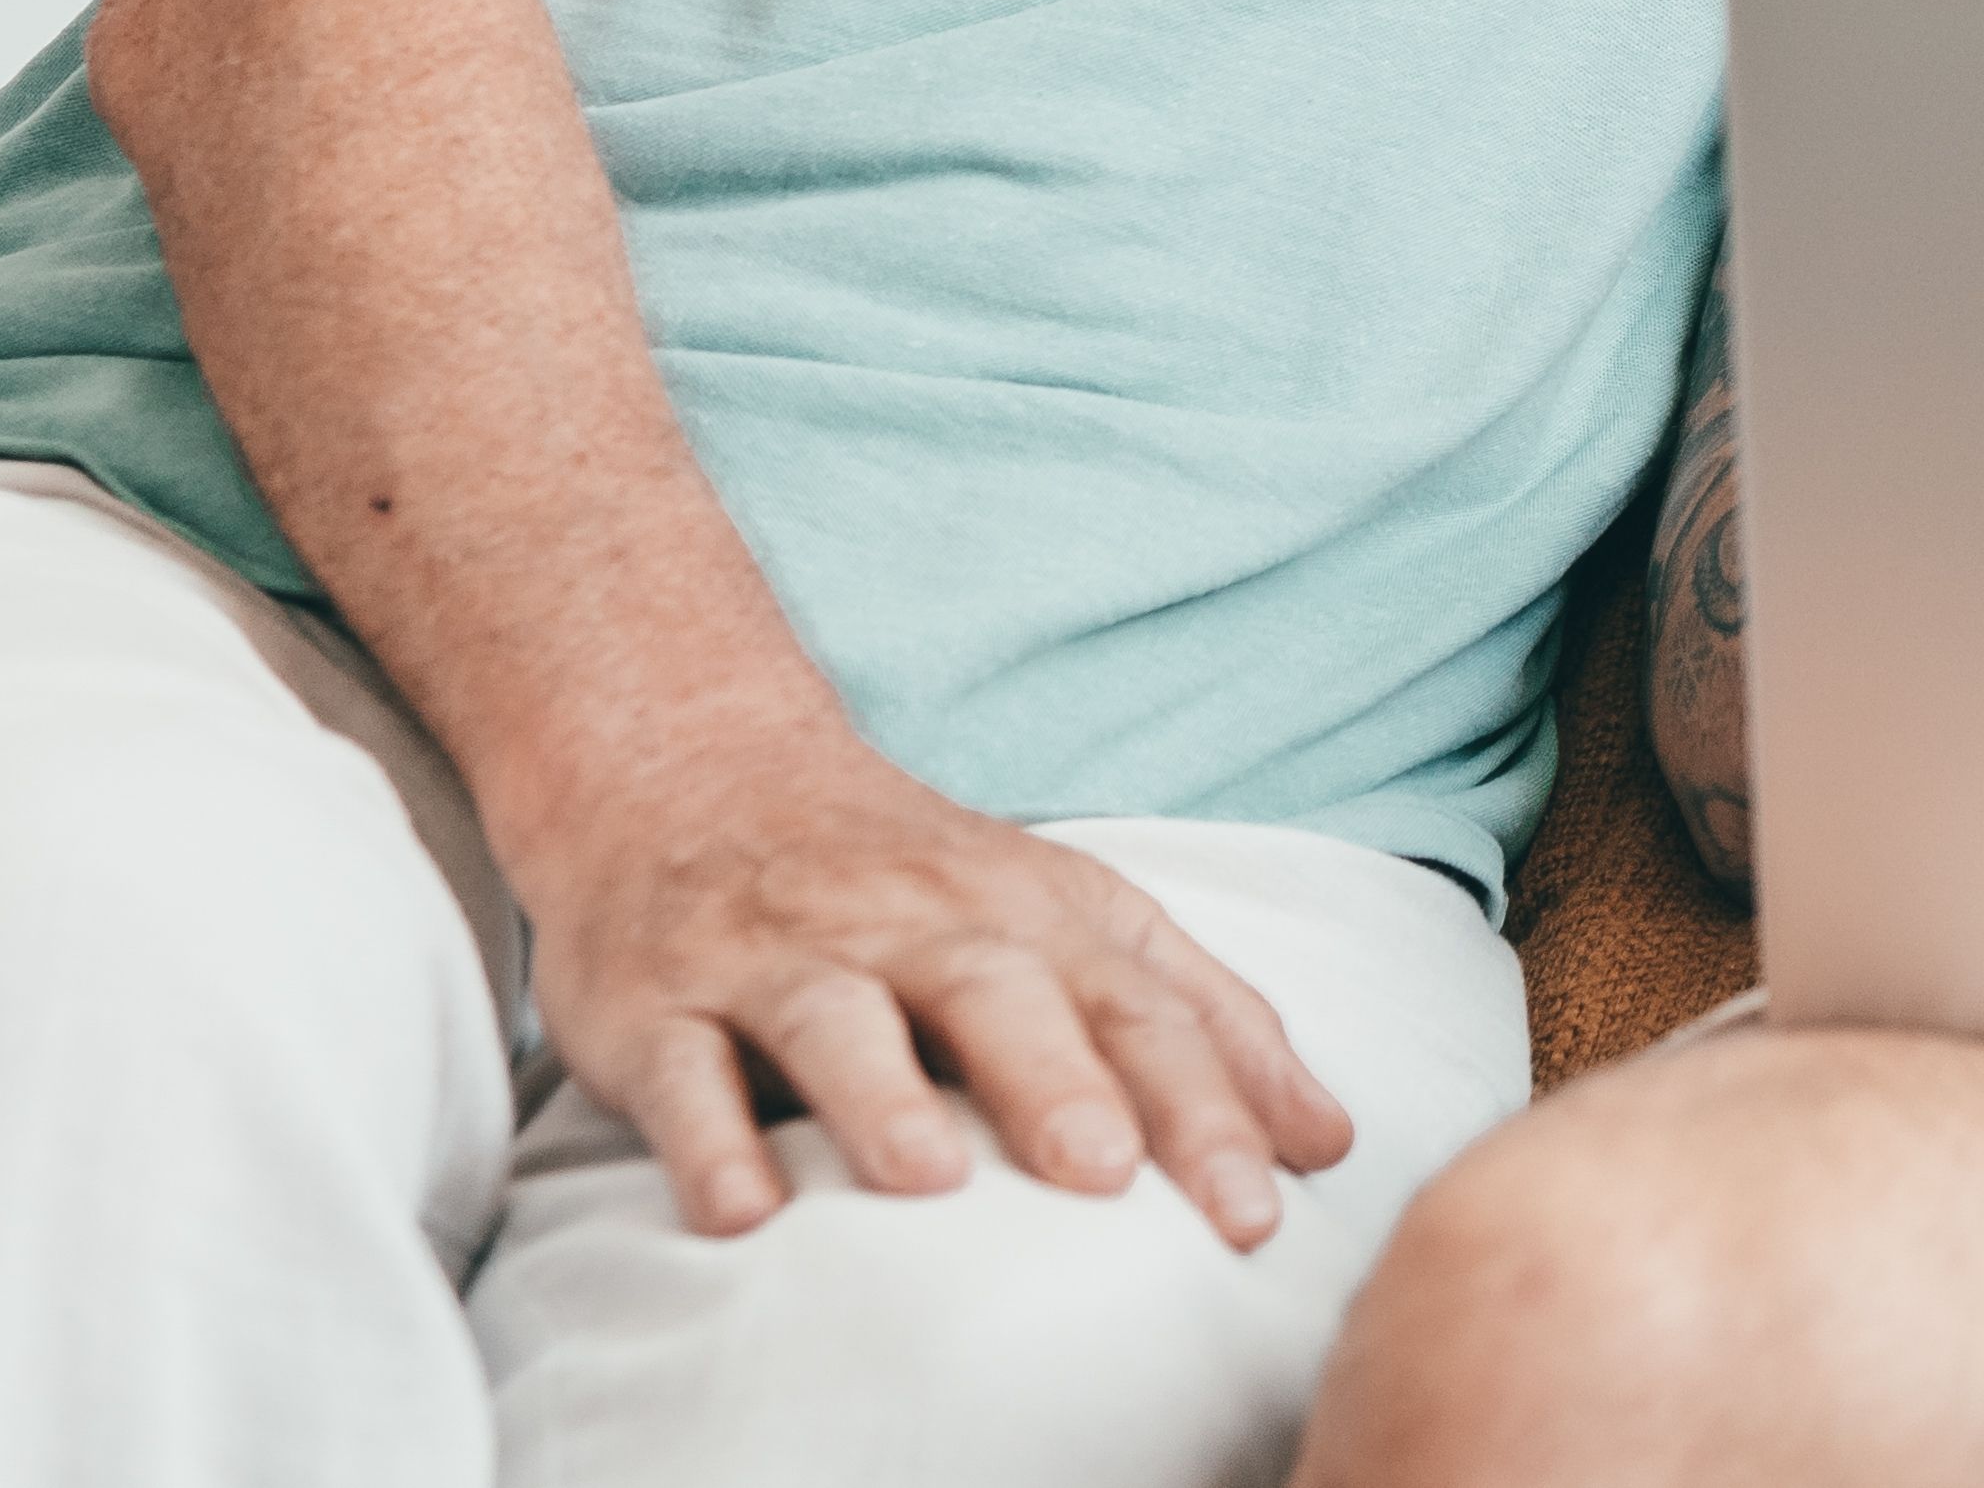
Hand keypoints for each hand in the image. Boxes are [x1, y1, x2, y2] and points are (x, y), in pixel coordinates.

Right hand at [502, 719, 1354, 1246]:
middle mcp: (914, 924)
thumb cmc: (914, 880)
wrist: (694, 769)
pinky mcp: (656, 1000)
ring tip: (929, 1183)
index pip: (1139, 1005)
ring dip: (882, 1098)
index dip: (1203, 1108)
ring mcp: (781, 956)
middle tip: (1109, 1176)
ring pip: (834, 1018)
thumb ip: (1203, 1024)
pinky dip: (704, 1138)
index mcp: (1031, 912)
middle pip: (998, 994)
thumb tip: (1328, 1140)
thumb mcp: (1072, 921)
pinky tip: (742, 1214)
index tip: (1256, 1213)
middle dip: (1056, 1084)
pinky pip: (679, 1069)